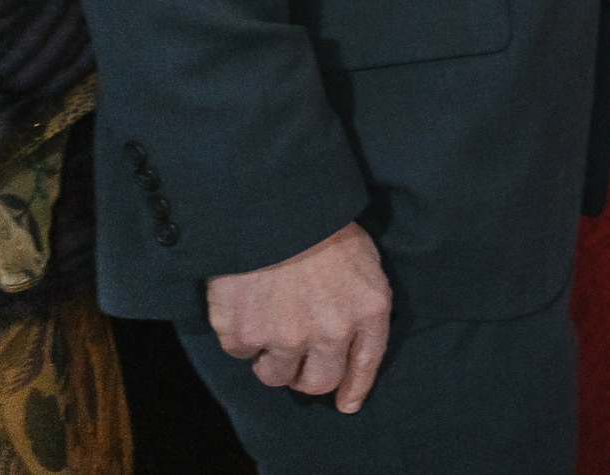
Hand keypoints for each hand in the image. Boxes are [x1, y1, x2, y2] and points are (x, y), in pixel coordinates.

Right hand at [206, 221, 391, 412]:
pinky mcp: (244, 334)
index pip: (365, 363)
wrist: (274, 207)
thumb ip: (361, 304)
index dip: (354, 387)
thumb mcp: (363, 260)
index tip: (345, 403)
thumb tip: (351, 341)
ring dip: (271, 358)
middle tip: (296, 358)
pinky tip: (246, 306)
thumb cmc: (323, 226)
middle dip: (306, 376)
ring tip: (269, 324)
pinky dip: (242, 336)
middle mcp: (331, 331)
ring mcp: (285, 336)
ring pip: (275, 375)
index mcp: (368, 310)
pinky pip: (241, 352)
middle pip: (317, 382)